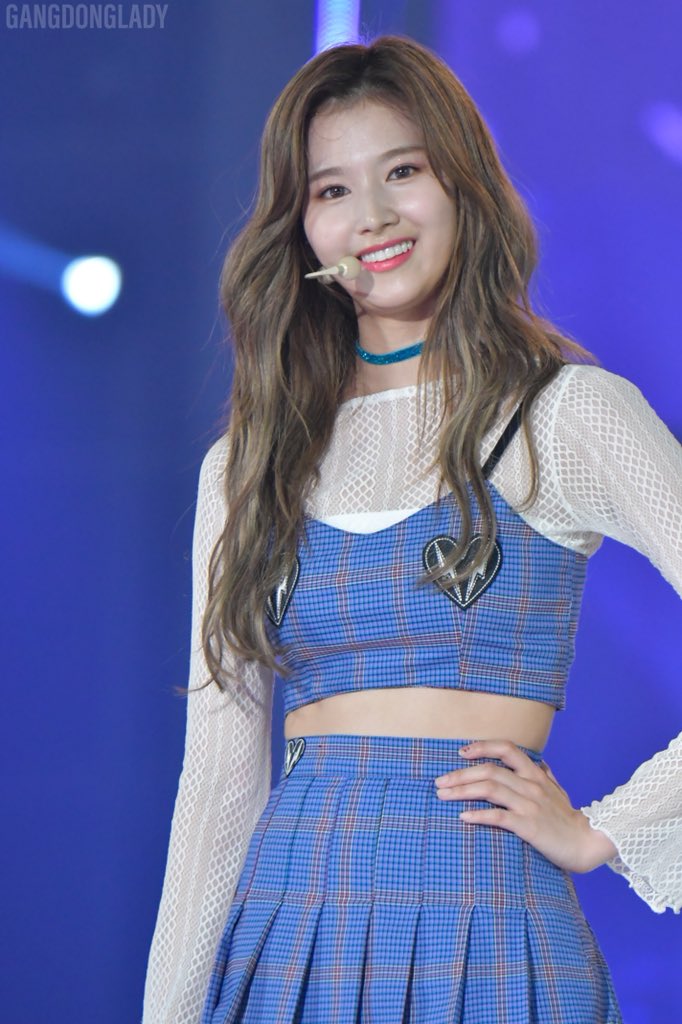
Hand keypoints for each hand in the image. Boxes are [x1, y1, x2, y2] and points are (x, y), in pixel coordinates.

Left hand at [433, 739, 618, 873]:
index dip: (482, 746)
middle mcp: (531, 784)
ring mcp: (529, 804)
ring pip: (489, 788)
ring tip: (443, 795)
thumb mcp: (558, 791)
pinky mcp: (528, 826)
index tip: (460, 752)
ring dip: (462, 791)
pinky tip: (463, 816)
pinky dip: (478, 815)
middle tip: (440, 782)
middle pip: (489, 769)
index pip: (506, 748)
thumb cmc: (568, 818)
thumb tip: (540, 763)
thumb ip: (546, 776)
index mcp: (535, 773)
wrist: (587, 843)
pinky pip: (498, 816)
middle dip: (460, 774)